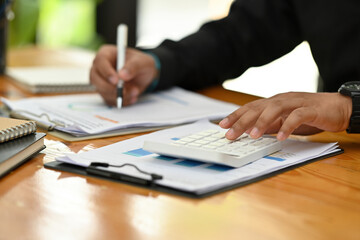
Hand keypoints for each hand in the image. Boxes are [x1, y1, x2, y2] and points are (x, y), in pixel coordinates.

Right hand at [90, 45, 157, 105]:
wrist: (144, 75)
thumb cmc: (141, 64)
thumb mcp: (142, 62)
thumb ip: (133, 66)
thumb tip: (122, 75)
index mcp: (106, 54)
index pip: (100, 61)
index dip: (107, 72)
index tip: (116, 81)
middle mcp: (100, 67)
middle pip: (95, 78)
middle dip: (110, 88)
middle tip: (125, 91)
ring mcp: (101, 81)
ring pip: (102, 91)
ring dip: (119, 96)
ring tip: (135, 92)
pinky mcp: (106, 92)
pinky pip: (109, 100)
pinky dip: (121, 101)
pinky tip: (132, 97)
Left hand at [219, 92, 351, 140]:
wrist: (338, 107)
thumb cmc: (309, 114)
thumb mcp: (284, 120)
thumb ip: (269, 125)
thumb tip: (251, 133)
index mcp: (274, 102)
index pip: (251, 107)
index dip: (236, 115)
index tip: (222, 125)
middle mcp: (282, 99)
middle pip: (258, 108)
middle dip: (242, 121)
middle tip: (230, 134)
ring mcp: (296, 103)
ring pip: (275, 109)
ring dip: (262, 122)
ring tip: (252, 135)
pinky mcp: (311, 109)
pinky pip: (297, 116)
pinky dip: (288, 126)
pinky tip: (281, 137)